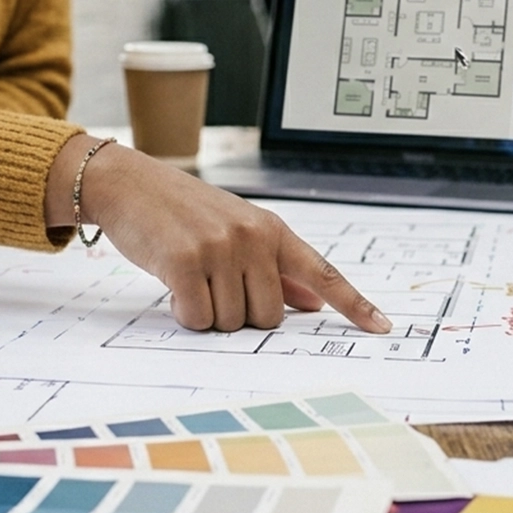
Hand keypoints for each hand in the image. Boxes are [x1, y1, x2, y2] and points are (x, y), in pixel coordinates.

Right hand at [52, 139, 390, 333]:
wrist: (130, 184)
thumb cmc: (184, 214)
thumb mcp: (238, 230)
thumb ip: (277, 268)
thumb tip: (315, 301)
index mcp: (273, 230)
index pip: (323, 272)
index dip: (354, 304)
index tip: (382, 327)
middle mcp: (253, 237)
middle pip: (268, 317)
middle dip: (238, 313)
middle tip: (213, 284)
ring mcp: (221, 247)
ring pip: (231, 322)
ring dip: (207, 313)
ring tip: (191, 277)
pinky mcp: (186, 260)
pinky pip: (198, 318)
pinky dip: (184, 313)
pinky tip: (174, 284)